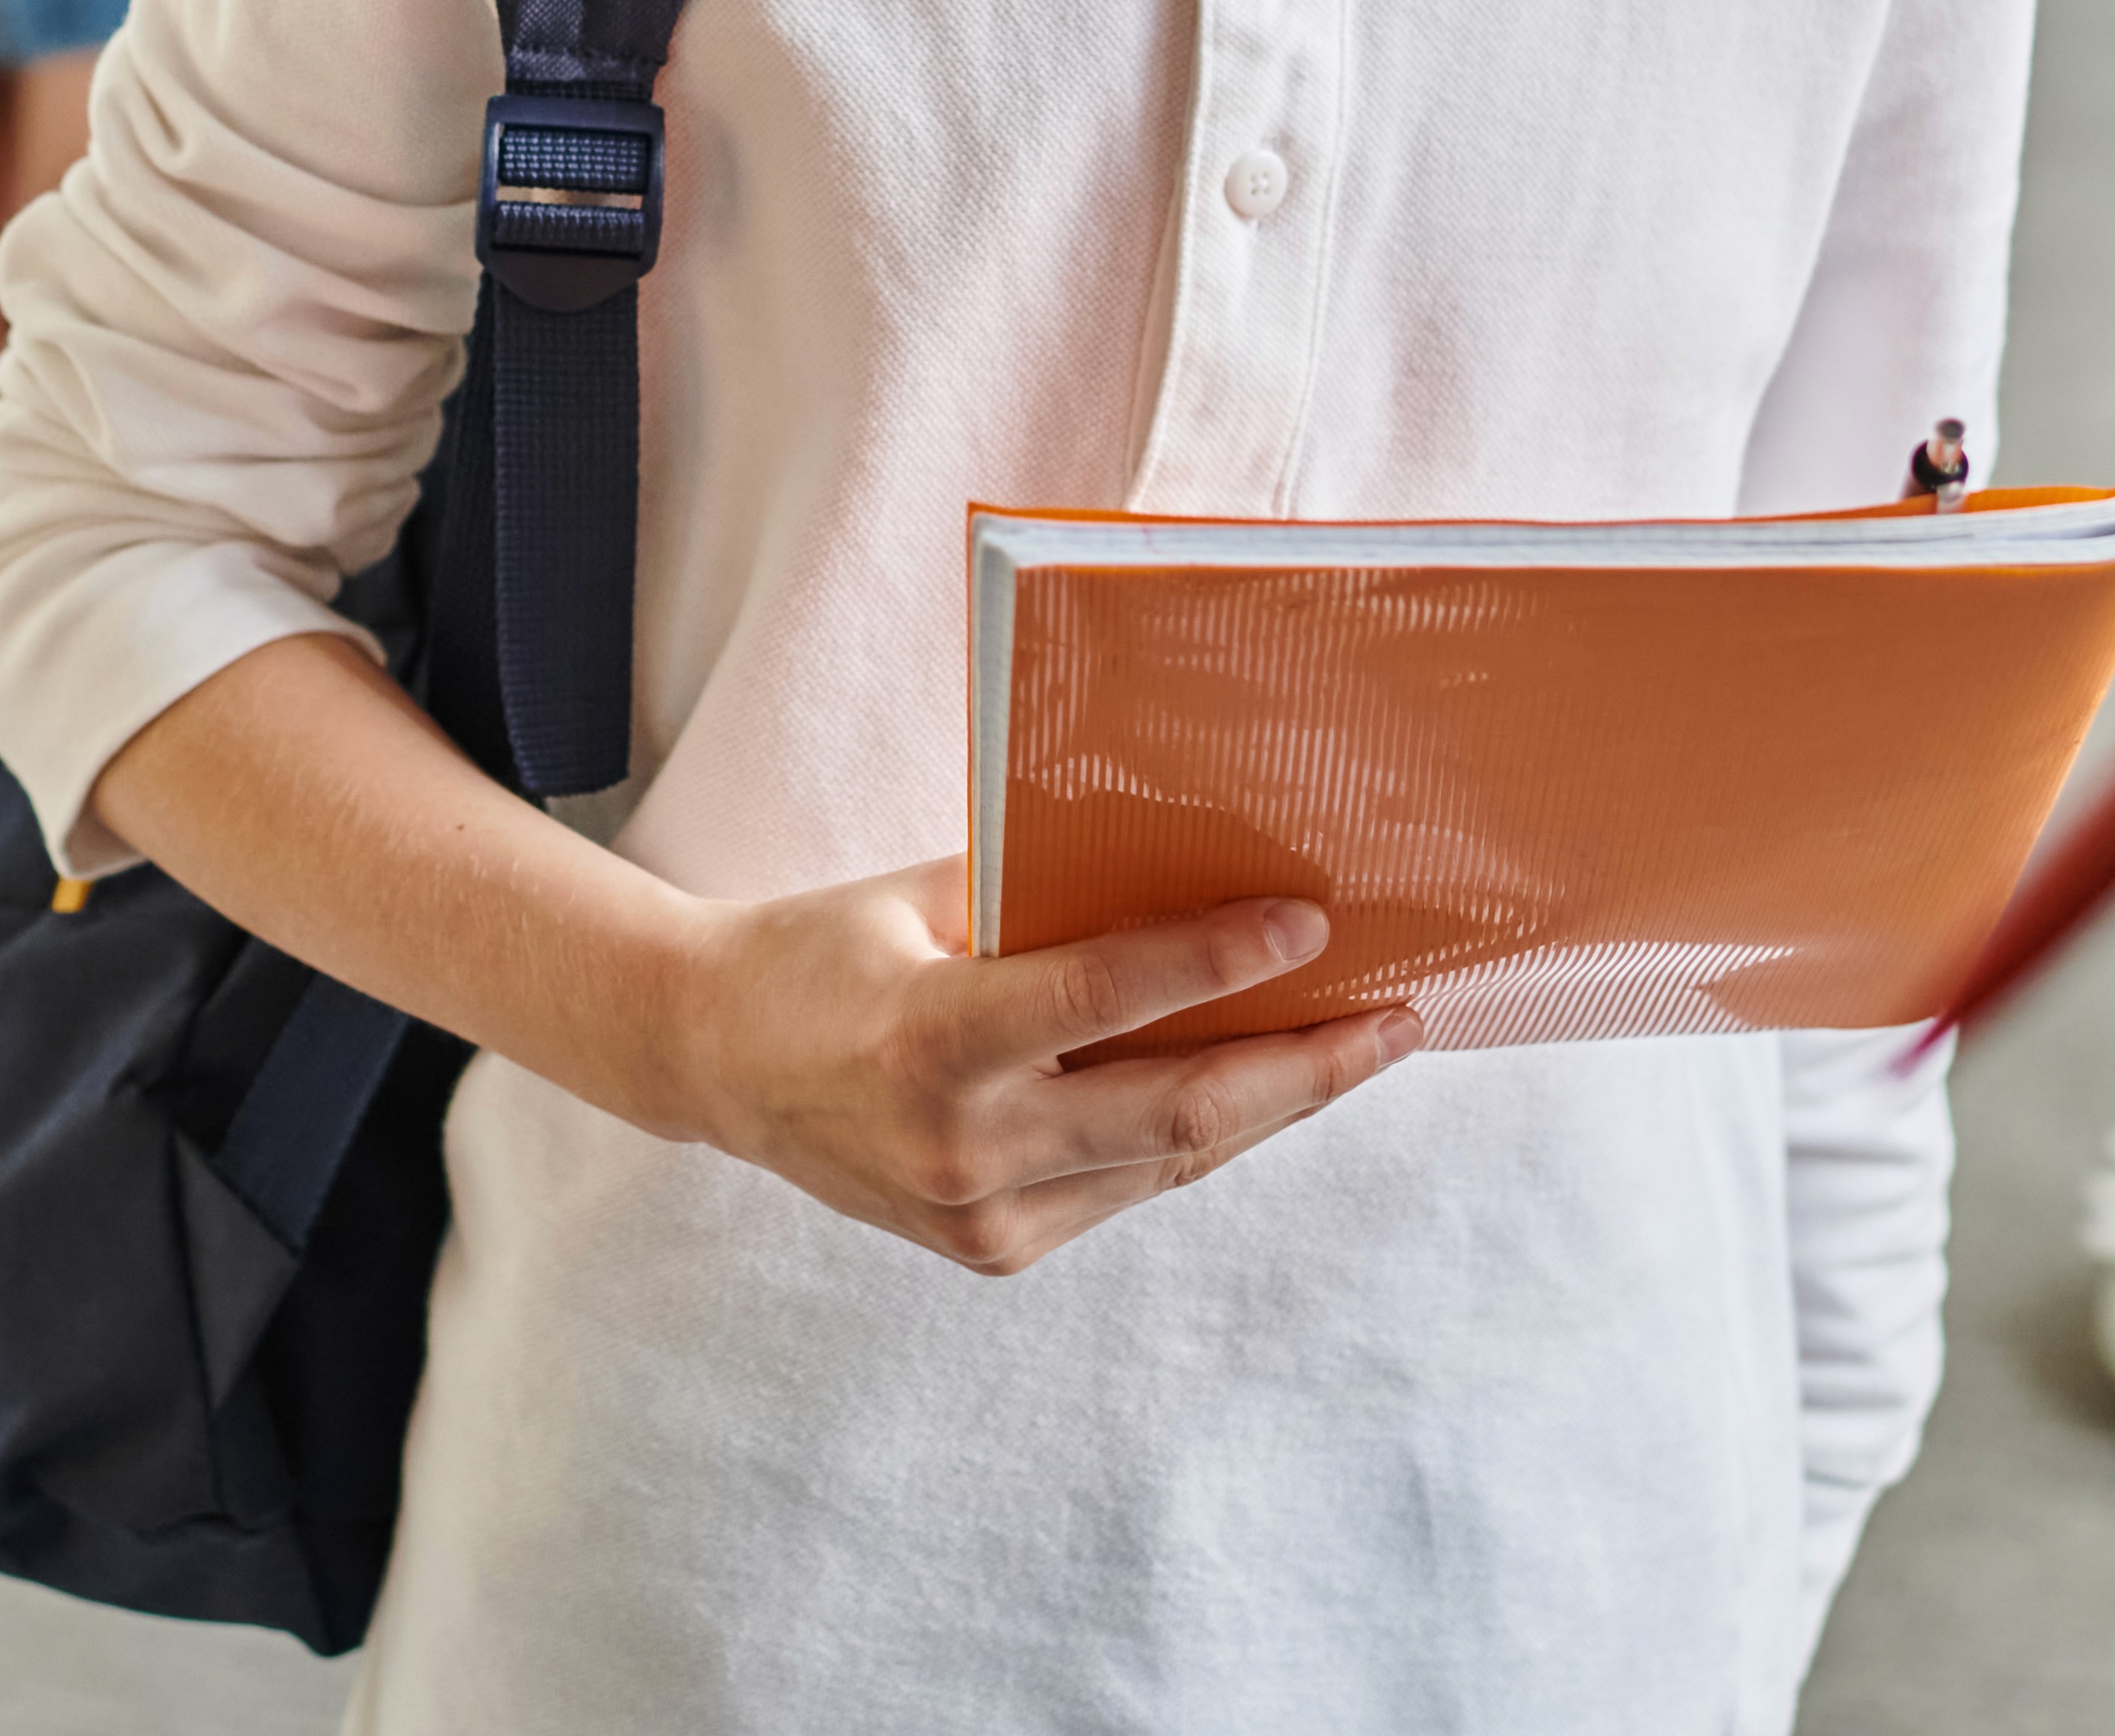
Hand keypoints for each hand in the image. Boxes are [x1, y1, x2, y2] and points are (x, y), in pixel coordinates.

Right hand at [626, 857, 1420, 1273]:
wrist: (715, 1061)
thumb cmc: (823, 950)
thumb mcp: (920, 899)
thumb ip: (1039, 896)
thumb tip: (1187, 865)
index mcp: (930, 1044)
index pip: (1103, 1002)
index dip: (1214, 964)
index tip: (1309, 926)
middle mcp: (963, 1148)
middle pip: (1178, 1112)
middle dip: (1307, 1069)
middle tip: (1399, 1020)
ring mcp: (983, 1215)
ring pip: (1170, 1160)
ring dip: (1274, 1103)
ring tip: (1361, 1046)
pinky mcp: (996, 1249)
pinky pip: (1128, 1183)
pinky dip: (1200, 1133)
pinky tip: (1262, 1084)